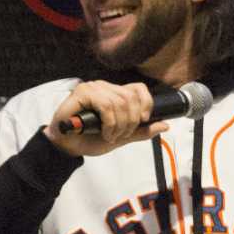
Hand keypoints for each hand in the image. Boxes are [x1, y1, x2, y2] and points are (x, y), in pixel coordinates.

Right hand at [43, 81, 166, 157]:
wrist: (68, 147)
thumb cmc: (90, 139)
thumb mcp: (121, 137)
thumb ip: (141, 131)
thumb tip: (165, 125)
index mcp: (114, 93)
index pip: (138, 88)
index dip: (146, 103)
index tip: (144, 120)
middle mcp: (105, 87)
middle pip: (132, 98)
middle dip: (131, 121)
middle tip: (121, 135)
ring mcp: (93, 87)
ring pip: (120, 102)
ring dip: (119, 125)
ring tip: (111, 136)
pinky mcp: (82, 92)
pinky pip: (106, 105)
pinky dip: (109, 122)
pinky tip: (105, 132)